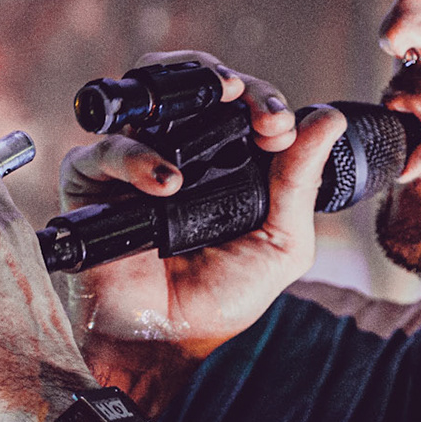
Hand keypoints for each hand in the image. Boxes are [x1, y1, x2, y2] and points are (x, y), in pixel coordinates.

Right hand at [59, 50, 347, 369]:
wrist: (165, 342)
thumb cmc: (219, 299)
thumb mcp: (279, 244)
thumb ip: (299, 183)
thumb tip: (329, 119)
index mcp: (224, 160)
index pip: (240, 103)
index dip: (261, 100)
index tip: (278, 127)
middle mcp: (178, 151)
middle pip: (191, 81)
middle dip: (221, 78)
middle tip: (247, 102)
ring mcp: (133, 162)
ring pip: (145, 96)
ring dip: (182, 93)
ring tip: (216, 114)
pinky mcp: (92, 183)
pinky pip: (105, 148)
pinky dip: (135, 156)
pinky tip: (166, 183)